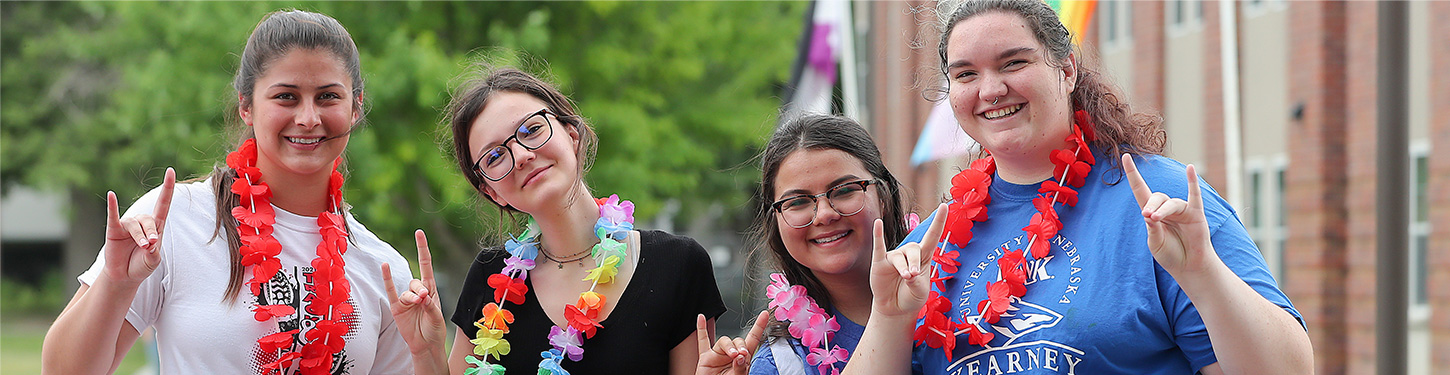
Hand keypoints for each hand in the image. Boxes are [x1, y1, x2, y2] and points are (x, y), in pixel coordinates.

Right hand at [101, 168, 174, 286]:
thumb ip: (154, 253)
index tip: (171, 171)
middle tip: (150, 245)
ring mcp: (127, 225)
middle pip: (149, 219)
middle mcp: (142, 222)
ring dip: (139, 236)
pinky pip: (113, 216)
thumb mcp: (153, 261)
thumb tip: (149, 244)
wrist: (124, 276)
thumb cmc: (142, 265)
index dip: (167, 188)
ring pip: (135, 224)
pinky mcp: (113, 230)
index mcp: (156, 226)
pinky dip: (112, 206)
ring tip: (143, 247)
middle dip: (151, 232)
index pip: (163, 203)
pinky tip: (111, 195)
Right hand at [383, 230, 446, 356]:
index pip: (426, 265)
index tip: (419, 233)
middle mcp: (418, 292)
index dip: (422, 249)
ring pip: (407, 291)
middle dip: (420, 290)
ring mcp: (406, 300)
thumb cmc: (434, 330)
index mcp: (431, 290)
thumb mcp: (437, 317)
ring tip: (418, 305)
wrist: (426, 346)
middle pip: (416, 282)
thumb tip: (421, 296)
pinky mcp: (397, 308)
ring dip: (412, 297)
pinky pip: (391, 291)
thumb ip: (430, 305)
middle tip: (424, 299)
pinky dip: (387, 279)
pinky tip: (384, 266)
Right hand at [695, 310, 768, 374]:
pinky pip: (703, 341)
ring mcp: (718, 355)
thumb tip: (740, 355)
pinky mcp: (706, 358)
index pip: (753, 339)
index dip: (759, 326)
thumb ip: (740, 368)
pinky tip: (701, 318)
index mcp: (743, 359)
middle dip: (741, 345)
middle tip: (741, 355)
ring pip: (723, 341)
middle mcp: (732, 355)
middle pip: (738, 340)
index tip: (764, 315)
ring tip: (732, 355)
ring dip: (728, 346)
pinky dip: (701, 329)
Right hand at [868, 203, 946, 317]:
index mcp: (924, 257)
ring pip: (899, 256)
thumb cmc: (911, 297)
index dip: (939, 222)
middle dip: (914, 262)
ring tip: (906, 278)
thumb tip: (908, 274)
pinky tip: (877, 223)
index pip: (932, 236)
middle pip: (914, 249)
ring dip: (903, 267)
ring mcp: (894, 257)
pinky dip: (878, 235)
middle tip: (913, 276)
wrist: (895, 309)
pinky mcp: (880, 263)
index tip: (945, 206)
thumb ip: (917, 283)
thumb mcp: (920, 293)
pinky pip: (879, 246)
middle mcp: (909, 254)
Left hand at [1122, 154, 1214, 275]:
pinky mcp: (1196, 214)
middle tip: (1148, 217)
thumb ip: (1152, 228)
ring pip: (1171, 203)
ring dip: (1163, 210)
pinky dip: (1192, 182)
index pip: (1140, 189)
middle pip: (1156, 197)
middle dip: (1151, 206)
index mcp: (1151, 214)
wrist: (1189, 267)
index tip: (1125, 157)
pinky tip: (1190, 169)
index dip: (1132, 174)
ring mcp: (1182, 210)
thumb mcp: (1155, 243)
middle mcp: (1166, 208)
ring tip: (1156, 219)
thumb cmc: (1170, 254)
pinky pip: (1194, 195)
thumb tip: (1148, 213)